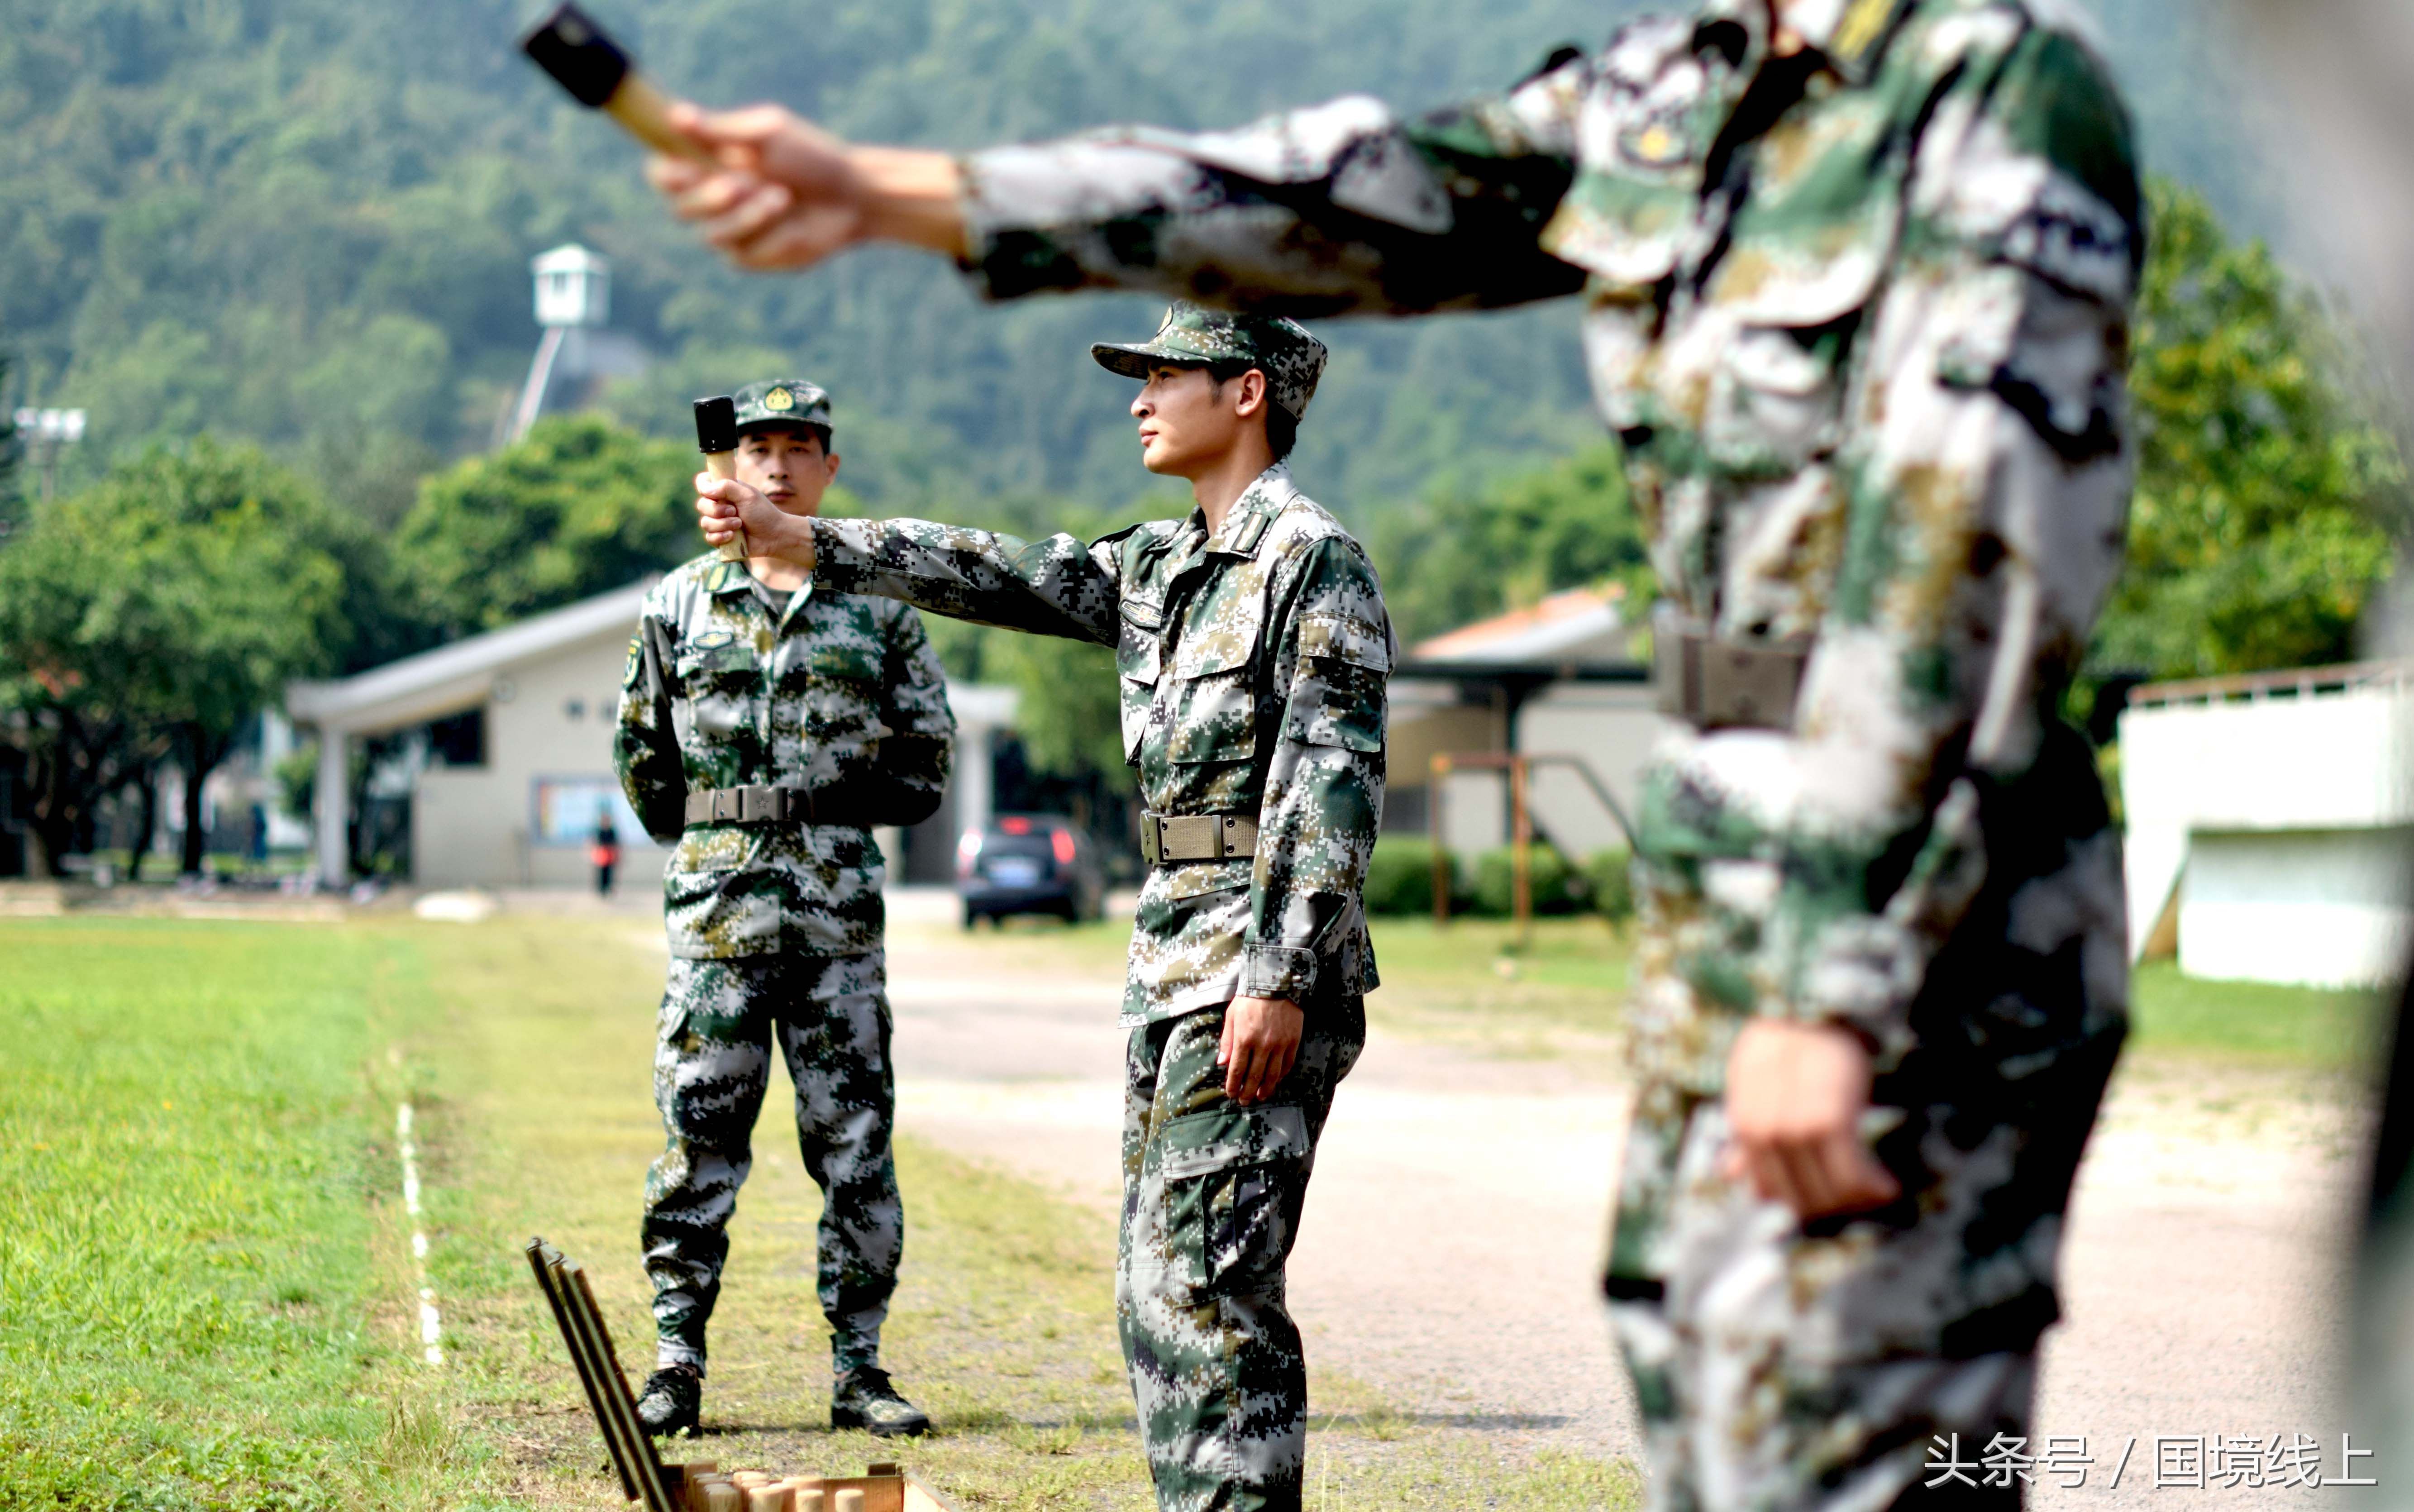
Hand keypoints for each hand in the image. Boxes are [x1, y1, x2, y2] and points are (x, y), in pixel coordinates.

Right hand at [648, 104, 966, 270]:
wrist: (852, 195)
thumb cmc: (810, 156)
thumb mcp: (767, 133)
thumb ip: (720, 130)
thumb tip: (674, 115)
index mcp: (707, 164)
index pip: (662, 174)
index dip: (666, 174)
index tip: (684, 166)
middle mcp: (712, 200)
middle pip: (679, 208)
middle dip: (708, 197)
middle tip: (739, 184)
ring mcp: (730, 232)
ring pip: (711, 235)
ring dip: (747, 216)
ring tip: (782, 197)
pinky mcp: (752, 258)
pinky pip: (742, 254)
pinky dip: (770, 237)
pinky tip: (794, 226)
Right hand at [695, 474, 813, 566]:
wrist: (773, 536)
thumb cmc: (763, 513)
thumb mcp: (747, 495)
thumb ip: (726, 487)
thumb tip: (706, 490)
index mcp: (724, 491)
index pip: (703, 483)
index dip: (703, 487)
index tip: (712, 493)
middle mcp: (719, 505)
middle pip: (701, 504)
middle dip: (716, 510)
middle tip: (735, 511)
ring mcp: (718, 522)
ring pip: (705, 523)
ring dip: (722, 524)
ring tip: (739, 525)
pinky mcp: (720, 538)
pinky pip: (709, 538)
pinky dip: (720, 537)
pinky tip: (732, 537)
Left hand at [1219, 997, 1302, 1104]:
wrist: (1275, 982)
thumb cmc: (1249, 998)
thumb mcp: (1231, 1017)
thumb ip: (1227, 1041)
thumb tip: (1222, 1064)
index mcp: (1244, 1039)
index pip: (1237, 1069)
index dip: (1233, 1084)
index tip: (1231, 1094)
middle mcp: (1262, 1045)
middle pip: (1254, 1076)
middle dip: (1248, 1092)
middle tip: (1245, 1102)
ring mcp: (1280, 1044)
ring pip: (1273, 1074)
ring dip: (1266, 1089)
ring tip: (1261, 1097)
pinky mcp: (1293, 1041)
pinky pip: (1288, 1063)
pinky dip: (1282, 1075)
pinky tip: (1277, 1080)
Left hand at [1719, 1018, 1901, 1219]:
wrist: (1816, 1004)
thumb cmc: (1786, 1044)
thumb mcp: (1754, 1085)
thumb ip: (1745, 1133)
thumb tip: (1728, 1173)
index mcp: (1744, 1124)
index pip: (1766, 1187)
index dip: (1795, 1203)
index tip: (1822, 1205)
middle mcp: (1765, 1131)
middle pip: (1796, 1195)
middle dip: (1826, 1207)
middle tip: (1854, 1204)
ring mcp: (1796, 1128)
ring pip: (1826, 1188)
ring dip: (1853, 1200)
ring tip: (1875, 1194)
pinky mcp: (1830, 1121)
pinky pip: (1851, 1172)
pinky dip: (1871, 1185)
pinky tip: (1887, 1187)